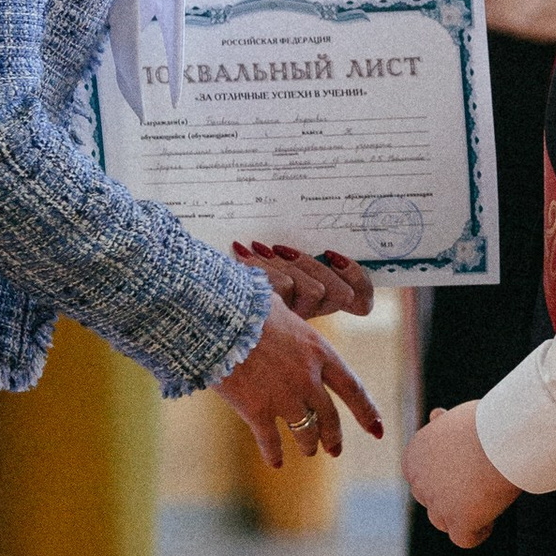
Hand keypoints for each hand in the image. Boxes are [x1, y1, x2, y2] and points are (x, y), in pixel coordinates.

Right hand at [214, 292, 383, 466]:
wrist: (217, 317)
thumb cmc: (246, 306)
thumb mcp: (282, 309)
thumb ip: (292, 325)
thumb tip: (285, 313)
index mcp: (319, 352)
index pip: (353, 388)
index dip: (367, 412)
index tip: (376, 430)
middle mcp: (307, 378)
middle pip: (329, 417)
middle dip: (333, 437)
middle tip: (334, 450)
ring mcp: (284, 397)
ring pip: (305, 431)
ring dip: (308, 445)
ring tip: (308, 451)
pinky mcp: (257, 410)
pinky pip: (270, 440)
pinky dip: (274, 454)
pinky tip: (276, 463)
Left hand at [234, 239, 375, 321]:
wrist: (196, 294)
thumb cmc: (230, 273)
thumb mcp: (263, 258)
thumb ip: (287, 253)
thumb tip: (304, 231)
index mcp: (311, 301)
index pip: (359, 301)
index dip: (356, 278)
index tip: (333, 253)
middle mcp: (305, 316)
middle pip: (338, 294)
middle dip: (312, 265)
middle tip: (285, 249)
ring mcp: (290, 323)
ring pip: (313, 290)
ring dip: (286, 264)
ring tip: (258, 249)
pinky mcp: (270, 322)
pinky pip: (282, 289)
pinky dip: (263, 267)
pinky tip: (242, 254)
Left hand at [405, 401, 518, 551]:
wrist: (506, 435)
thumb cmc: (488, 420)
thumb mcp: (458, 417)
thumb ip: (444, 425)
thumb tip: (436, 416)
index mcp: (414, 455)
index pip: (420, 478)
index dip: (441, 478)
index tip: (465, 471)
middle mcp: (419, 481)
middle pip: (430, 500)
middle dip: (449, 497)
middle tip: (478, 485)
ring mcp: (438, 503)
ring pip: (442, 521)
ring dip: (459, 516)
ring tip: (486, 502)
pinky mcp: (459, 520)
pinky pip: (463, 539)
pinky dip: (477, 534)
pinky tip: (491, 522)